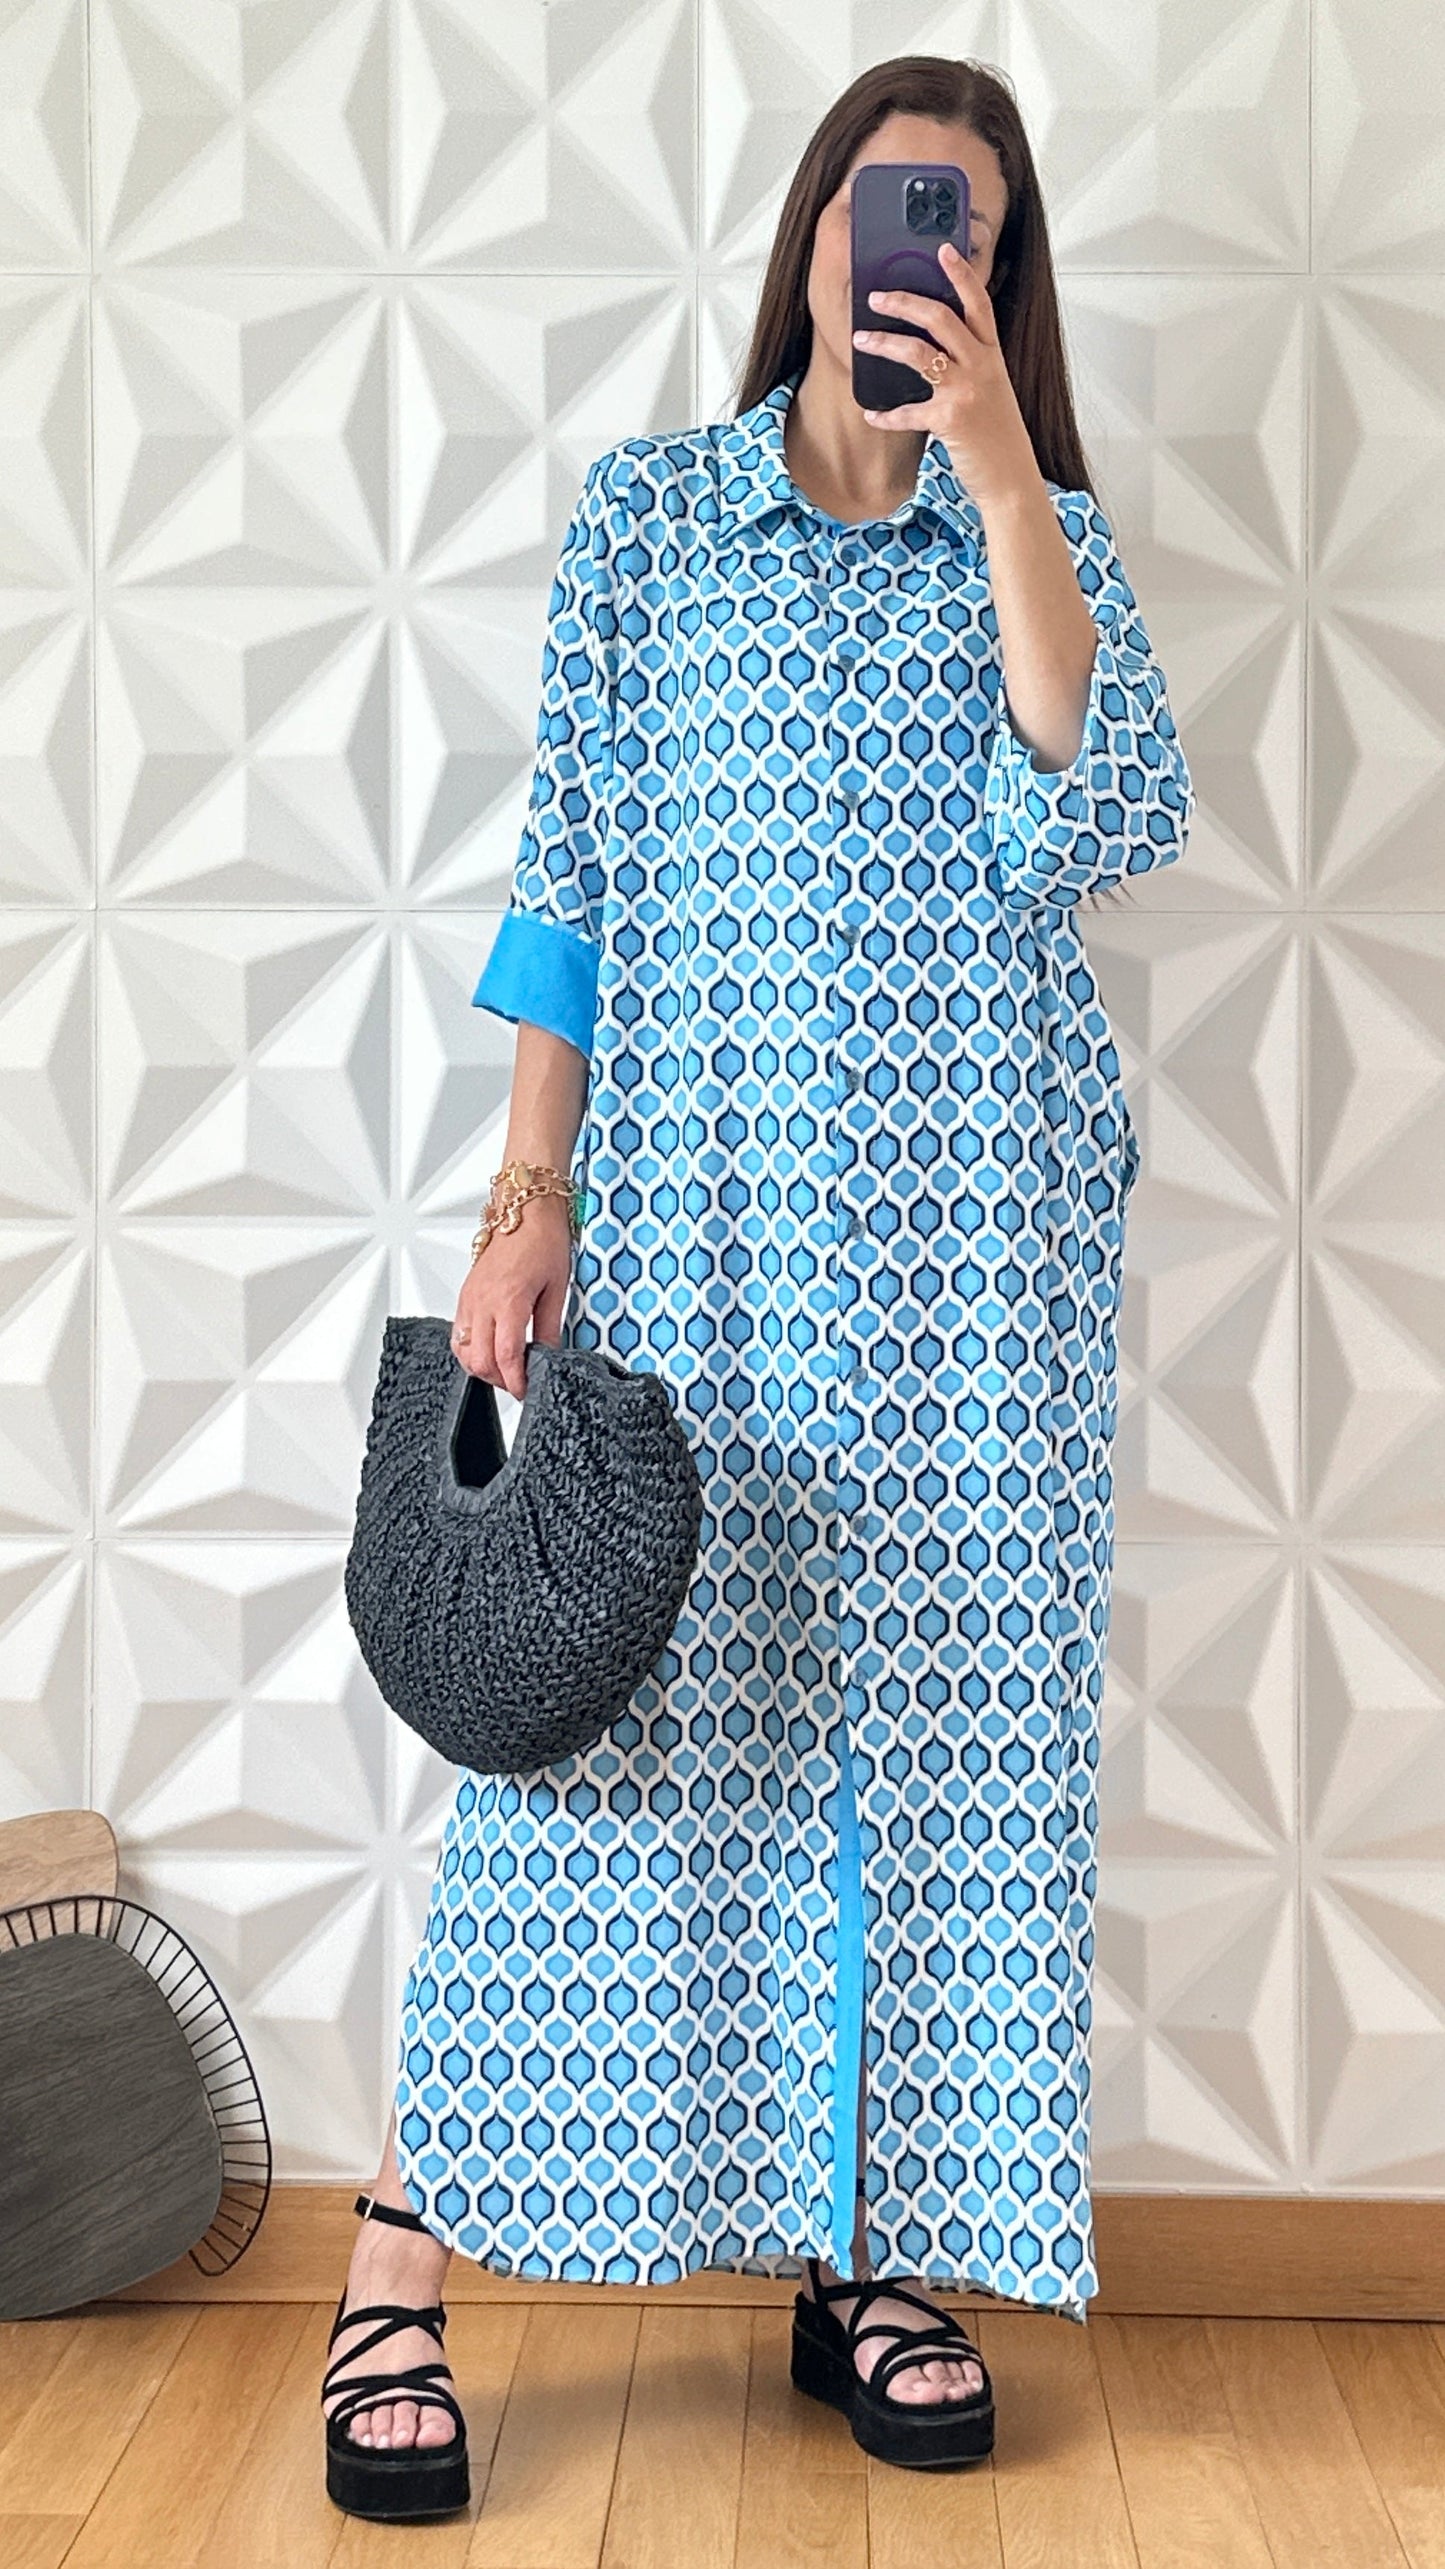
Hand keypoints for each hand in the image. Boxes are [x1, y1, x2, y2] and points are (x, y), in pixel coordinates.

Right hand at [451, 1193, 572, 1403]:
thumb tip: (549, 1356)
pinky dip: (469, 1351)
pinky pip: (457, 1334)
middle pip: (480, 1361)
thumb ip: (549, 1328)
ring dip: (482, 1368)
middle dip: (500, 1380)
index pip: (506, 1357)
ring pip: (463, 1352)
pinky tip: (488, 1350)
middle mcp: (482, 1303)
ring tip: (506, 1370)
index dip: (516, 1382)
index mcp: (509, 1301)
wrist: (524, 1209)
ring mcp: (469, 1300)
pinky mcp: (465, 1296)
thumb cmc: (543, 1240)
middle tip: (520, 1382)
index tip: (527, 1390)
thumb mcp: (557, 1288)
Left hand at [851, 239, 1037, 509]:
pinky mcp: (949, 420)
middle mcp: (981, 367)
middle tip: (876, 297)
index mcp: (992, 356)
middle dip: (905, 302)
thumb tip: (933, 349)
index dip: (961, 274)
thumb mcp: (991, 390)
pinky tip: (872, 415)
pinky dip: (886, 415)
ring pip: (919, 352)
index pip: (978, 303)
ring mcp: (966, 391)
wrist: (1012, 477)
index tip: (943, 249)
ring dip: (885, 343)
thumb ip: (969, 366)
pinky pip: (908, 412)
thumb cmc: (998, 436)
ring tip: (861, 338)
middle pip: (940, 317)